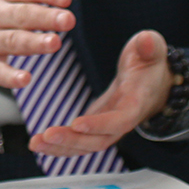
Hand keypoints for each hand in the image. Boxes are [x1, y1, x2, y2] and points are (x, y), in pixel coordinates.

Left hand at [30, 28, 174, 156]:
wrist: (153, 82)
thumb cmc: (150, 63)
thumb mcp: (152, 48)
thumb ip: (149, 46)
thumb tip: (145, 41)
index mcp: (135, 103)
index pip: (119, 120)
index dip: (99, 124)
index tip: (77, 124)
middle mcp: (121, 121)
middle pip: (98, 141)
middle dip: (72, 141)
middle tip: (46, 136)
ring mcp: (107, 127)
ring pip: (85, 146)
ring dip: (60, 147)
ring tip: (35, 143)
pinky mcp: (95, 126)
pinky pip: (78, 141)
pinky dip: (59, 145)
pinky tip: (39, 143)